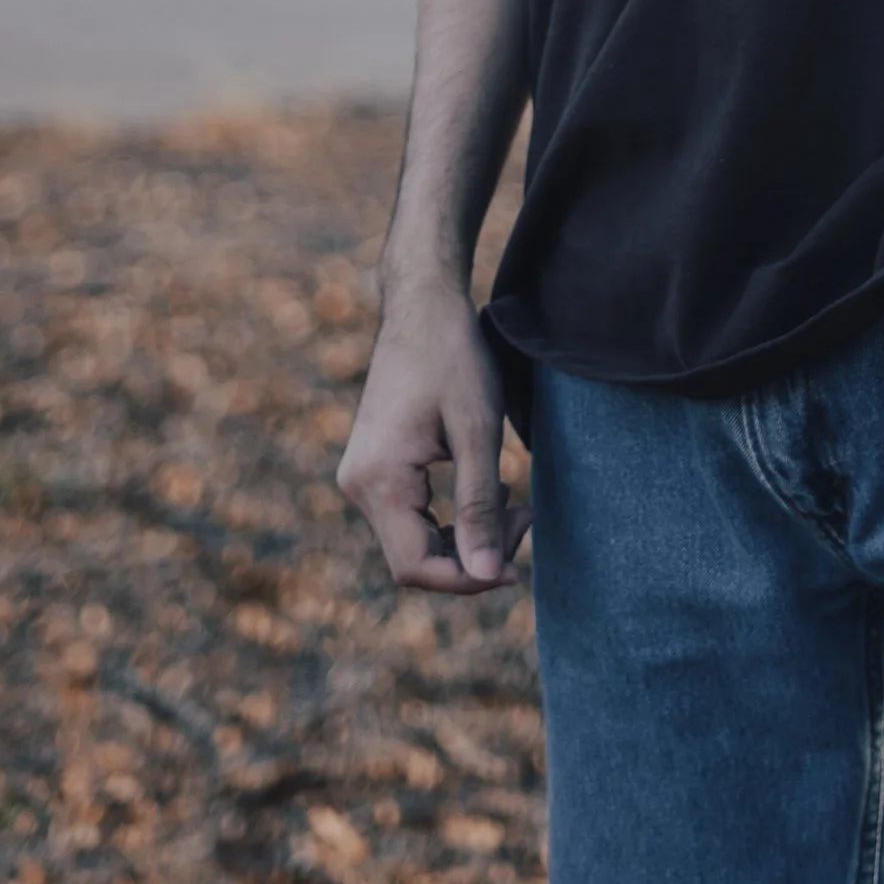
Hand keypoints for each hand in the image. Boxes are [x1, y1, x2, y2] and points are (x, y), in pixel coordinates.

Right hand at [337, 285, 529, 594]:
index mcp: (377, 479)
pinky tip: (490, 491)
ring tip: (514, 502)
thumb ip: (479, 506)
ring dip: (466, 536)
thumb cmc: (453, 357)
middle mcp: (358, 484)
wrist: (423, 304)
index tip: (517, 566)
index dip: (468, 578)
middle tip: (525, 518)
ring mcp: (363, 475)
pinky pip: (412, 515)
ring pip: (415, 540)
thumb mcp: (477, 431)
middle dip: (474, 554)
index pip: (416, 567)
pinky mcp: (376, 466)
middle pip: (414, 559)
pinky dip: (453, 516)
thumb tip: (487, 574)